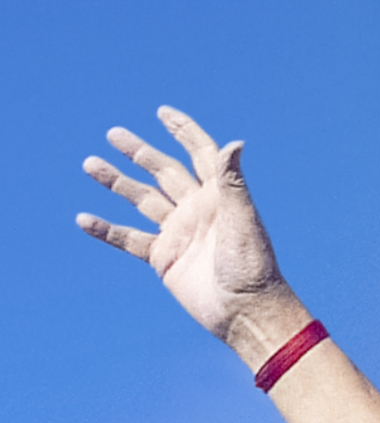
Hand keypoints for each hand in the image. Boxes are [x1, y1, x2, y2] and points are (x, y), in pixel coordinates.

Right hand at [78, 107, 303, 362]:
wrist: (244, 310)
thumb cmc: (252, 265)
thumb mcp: (243, 219)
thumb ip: (232, 182)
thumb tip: (234, 143)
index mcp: (218, 196)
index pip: (199, 154)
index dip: (183, 132)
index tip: (162, 112)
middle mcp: (196, 209)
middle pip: (163, 171)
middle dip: (139, 152)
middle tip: (113, 133)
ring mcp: (178, 233)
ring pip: (142, 199)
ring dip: (117, 182)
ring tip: (90, 163)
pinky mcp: (164, 258)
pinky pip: (130, 239)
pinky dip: (107, 230)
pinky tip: (84, 219)